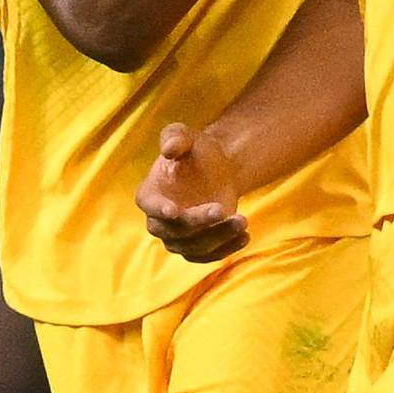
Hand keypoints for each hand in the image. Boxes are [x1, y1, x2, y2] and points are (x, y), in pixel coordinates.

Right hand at [137, 122, 251, 262]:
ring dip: (217, 236)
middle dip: (197, 222)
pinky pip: (208, 256)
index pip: (149, 206)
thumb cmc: (196, 151)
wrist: (216, 169)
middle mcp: (159, 221)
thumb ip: (175, 138)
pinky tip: (244, 236)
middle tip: (221, 209)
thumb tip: (169, 149)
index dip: (159, 210)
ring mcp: (178, 238)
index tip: (174, 211)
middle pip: (173, 231)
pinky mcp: (198, 247)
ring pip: (193, 247)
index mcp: (150, 194)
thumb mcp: (186, 136)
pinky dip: (226, 249)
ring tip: (242, 220)